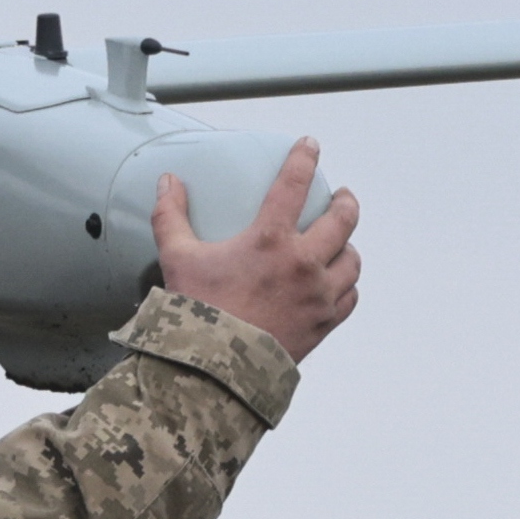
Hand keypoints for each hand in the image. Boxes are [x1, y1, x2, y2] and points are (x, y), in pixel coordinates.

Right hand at [152, 139, 362, 360]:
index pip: (294, 184)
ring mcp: (318, 296)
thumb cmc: (198, 316)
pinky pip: (348, 299)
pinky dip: (346, 287)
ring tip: (342, 243)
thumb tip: (168, 184)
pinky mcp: (322, 325)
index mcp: (269, 240)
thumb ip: (171, 216)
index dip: (304, 158)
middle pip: (342, 220)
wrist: (215, 371)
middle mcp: (302, 263)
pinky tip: (338, 284)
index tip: (311, 147)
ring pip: (351, 261)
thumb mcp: (178, 259)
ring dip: (348, 247)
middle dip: (345, 203)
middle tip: (341, 197)